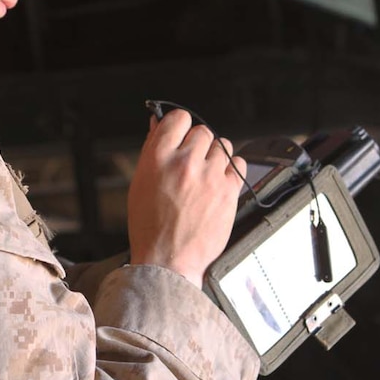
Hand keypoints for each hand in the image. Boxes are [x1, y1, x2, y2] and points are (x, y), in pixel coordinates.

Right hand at [126, 109, 246, 287]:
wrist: (168, 261)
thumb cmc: (151, 226)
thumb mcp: (140, 183)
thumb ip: (152, 150)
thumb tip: (158, 124)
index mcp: (158, 158)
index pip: (178, 118)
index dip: (180, 125)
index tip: (181, 133)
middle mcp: (185, 163)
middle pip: (202, 131)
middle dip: (197, 144)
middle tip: (191, 162)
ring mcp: (209, 177)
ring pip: (223, 145)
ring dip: (215, 155)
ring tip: (206, 174)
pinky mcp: (228, 191)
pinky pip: (239, 163)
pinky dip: (231, 169)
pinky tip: (220, 181)